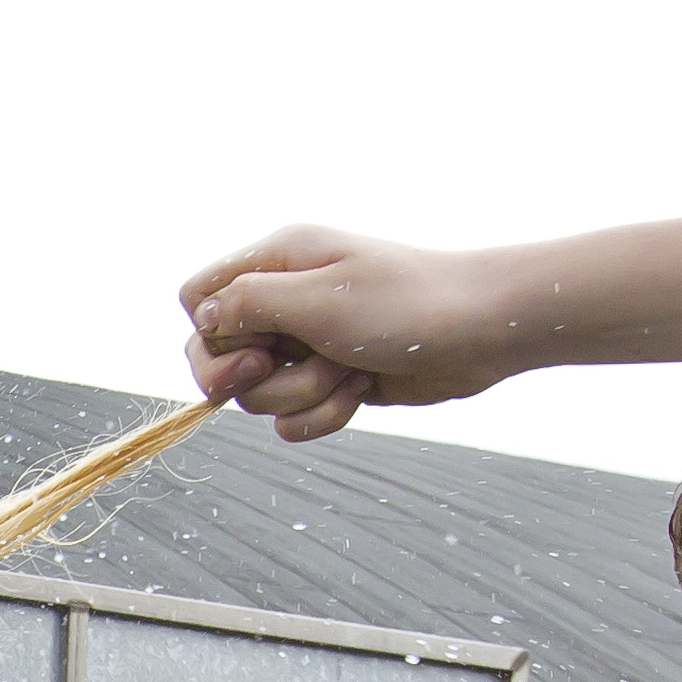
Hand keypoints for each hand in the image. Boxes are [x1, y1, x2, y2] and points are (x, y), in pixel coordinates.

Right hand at [178, 229, 527, 439]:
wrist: (483, 330)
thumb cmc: (407, 304)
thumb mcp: (317, 298)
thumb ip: (247, 303)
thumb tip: (202, 319)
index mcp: (277, 263)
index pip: (198, 299)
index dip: (209, 334)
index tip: (250, 347)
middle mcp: (285, 301)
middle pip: (219, 357)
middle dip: (251, 378)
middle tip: (285, 365)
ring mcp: (307, 343)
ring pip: (258, 395)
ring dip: (300, 395)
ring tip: (346, 370)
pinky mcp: (329, 379)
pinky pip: (293, 418)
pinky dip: (322, 414)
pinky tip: (359, 390)